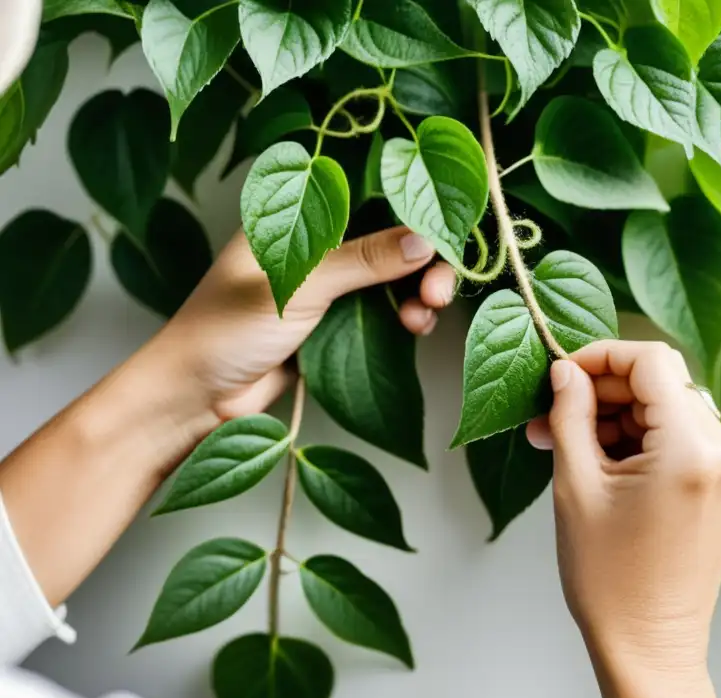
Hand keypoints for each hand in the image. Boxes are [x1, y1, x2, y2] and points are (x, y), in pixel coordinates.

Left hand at [149, 226, 453, 421]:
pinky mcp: (334, 323)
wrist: (193, 399)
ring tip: (425, 315)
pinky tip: (413, 329)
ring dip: (418, 291)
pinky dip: (405, 316)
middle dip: (423, 260)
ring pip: (392, 276)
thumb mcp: (296, 286)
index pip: (364, 193)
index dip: (409, 207)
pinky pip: (383, 310)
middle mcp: (313, 242)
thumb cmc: (224, 330)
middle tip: (440, 288)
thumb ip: (362, 260)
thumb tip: (424, 240)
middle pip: (388, 235)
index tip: (445, 229)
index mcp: (293, 213)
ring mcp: (326, 284)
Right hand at [526, 340, 720, 673]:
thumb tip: (566, 371)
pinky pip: (680, 436)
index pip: (651, 360)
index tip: (561, 372)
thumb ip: (572, 416)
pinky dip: (639, 438)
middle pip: (661, 382)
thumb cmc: (609, 579)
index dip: (601, 356)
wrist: (650, 647)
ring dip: (617, 416)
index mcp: (693, 449)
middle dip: (601, 390)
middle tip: (548, 414)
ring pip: (668, 407)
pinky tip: (598, 459)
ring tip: (564, 443)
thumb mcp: (577, 487)